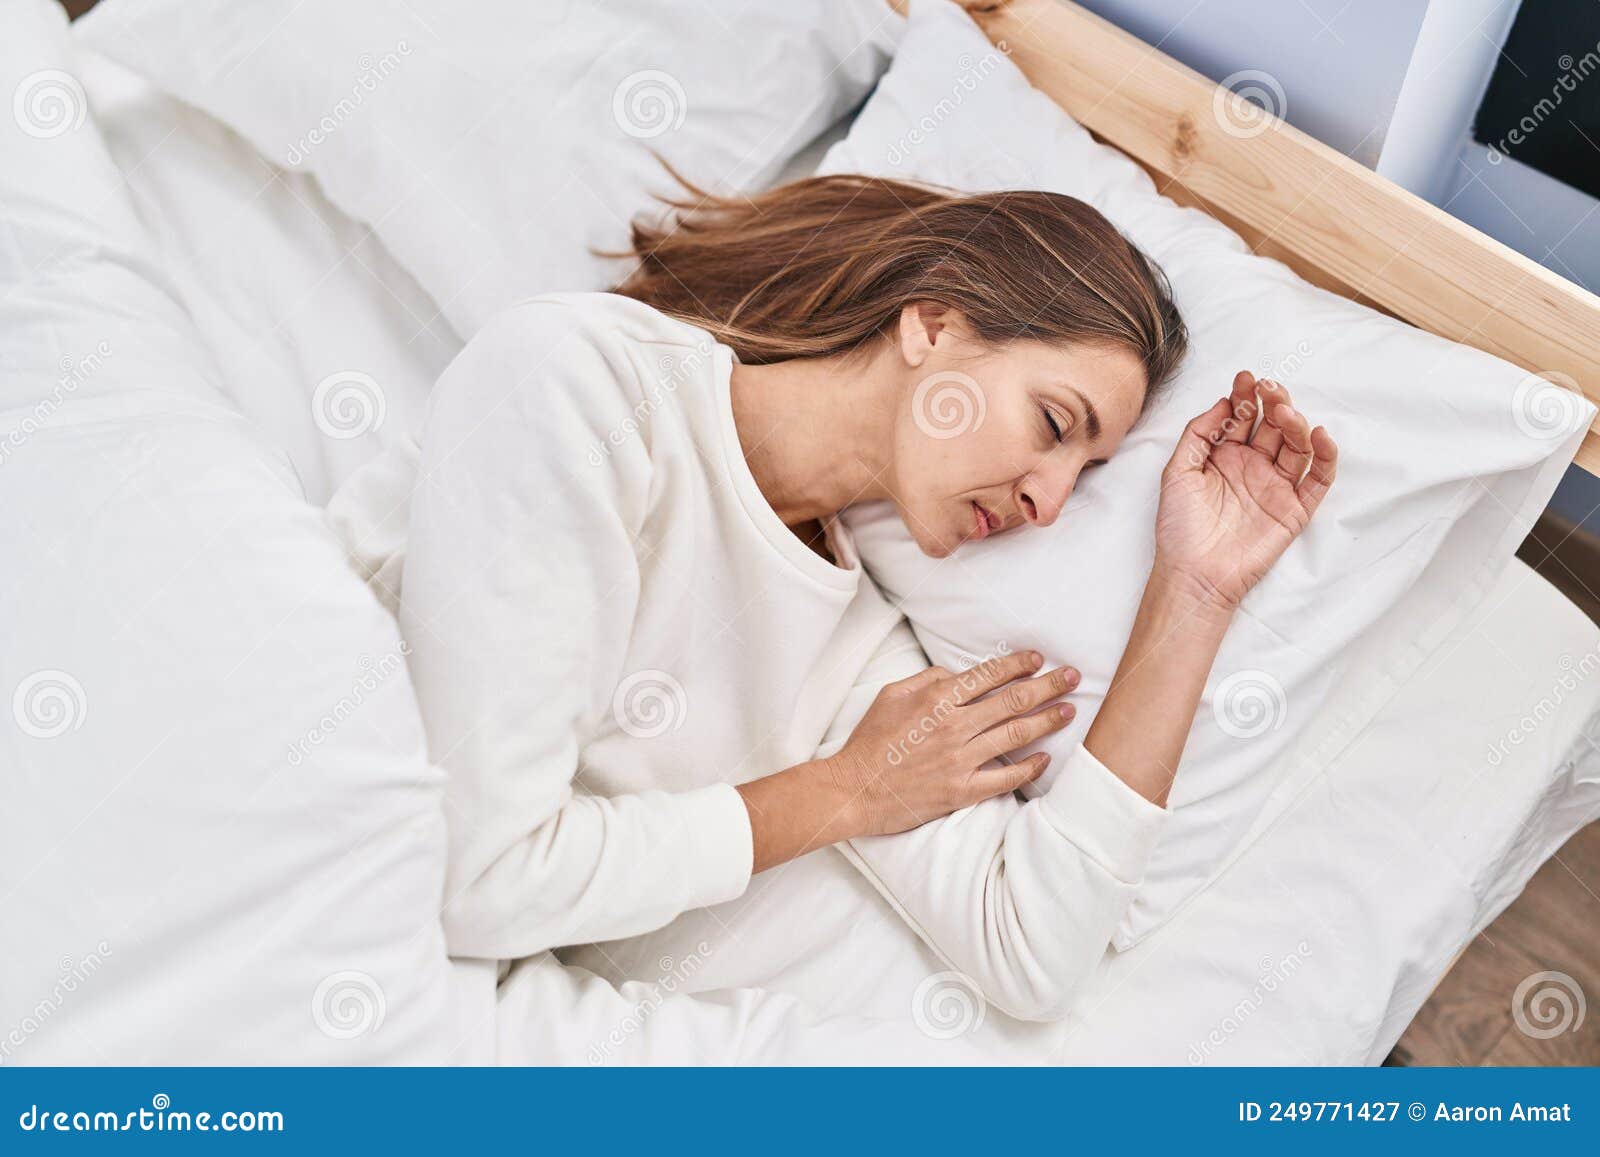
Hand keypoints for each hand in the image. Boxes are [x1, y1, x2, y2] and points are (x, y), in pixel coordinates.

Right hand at [826, 650, 1077, 837]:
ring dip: (1047, 720)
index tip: (1038, 659)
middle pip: (1012, 700)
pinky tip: (1046, 759)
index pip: (988, 675)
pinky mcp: (961, 791)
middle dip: (1047, 685)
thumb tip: (957, 676)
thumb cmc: (869, 742)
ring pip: (1016, 734)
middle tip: (1072, 676)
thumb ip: (927, 680)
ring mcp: (959, 760)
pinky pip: (1005, 778)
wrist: (853, 790)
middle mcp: (953, 726)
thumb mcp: (890, 695)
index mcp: (936, 699)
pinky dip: (1029, 768)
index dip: (1018, 664)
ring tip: (1069, 710)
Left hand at [1153, 371, 1337, 610]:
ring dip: (1296, 424)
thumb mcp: (1177, 472)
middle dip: (1274, 403)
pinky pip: (1318, 479)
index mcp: (1225, 456)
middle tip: (1270, 389)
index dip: (1246, 397)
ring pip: (1296, 446)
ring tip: (1285, 412)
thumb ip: (1198, 434)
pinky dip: (1325, 457)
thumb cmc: (1179, 528)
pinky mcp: (1295, 509)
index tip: (1246, 379)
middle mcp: (1253, 466)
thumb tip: (1224, 402)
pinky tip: (1319, 436)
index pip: (1243, 418)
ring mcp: (1276, 486)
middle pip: (1273, 426)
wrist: (1193, 573)